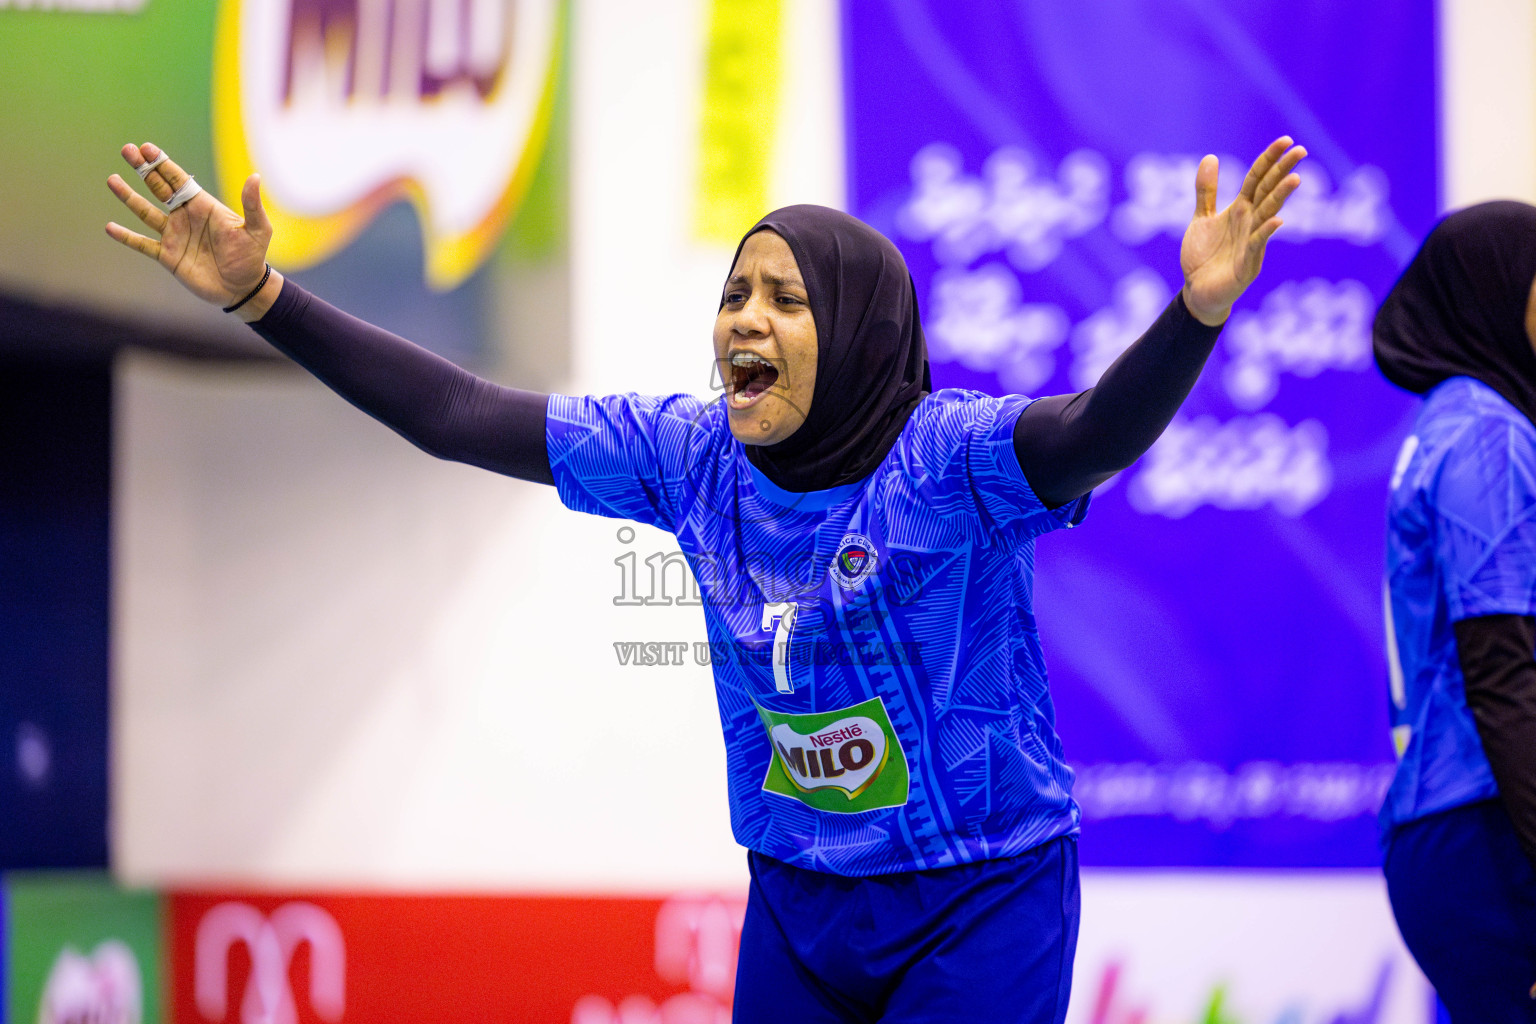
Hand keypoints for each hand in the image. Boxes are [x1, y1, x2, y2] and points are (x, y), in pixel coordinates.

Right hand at [106, 142, 281, 319]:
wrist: (244, 288)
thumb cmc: (252, 257)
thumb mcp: (257, 229)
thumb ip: (252, 204)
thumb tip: (255, 177)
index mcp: (203, 206)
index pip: (179, 180)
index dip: (163, 163)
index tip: (146, 148)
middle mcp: (185, 217)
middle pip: (159, 188)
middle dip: (143, 169)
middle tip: (127, 150)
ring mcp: (174, 236)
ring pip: (145, 212)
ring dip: (128, 196)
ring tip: (112, 179)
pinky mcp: (168, 256)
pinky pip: (142, 244)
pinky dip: (126, 237)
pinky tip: (110, 227)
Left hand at [1179, 136, 1306, 325]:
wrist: (1197, 291)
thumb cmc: (1204, 256)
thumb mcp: (1201, 219)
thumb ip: (1207, 191)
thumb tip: (1211, 157)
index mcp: (1240, 210)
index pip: (1258, 179)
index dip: (1269, 159)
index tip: (1286, 140)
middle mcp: (1250, 222)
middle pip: (1268, 192)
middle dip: (1283, 171)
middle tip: (1301, 150)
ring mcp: (1251, 242)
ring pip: (1268, 215)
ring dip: (1280, 197)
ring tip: (1295, 179)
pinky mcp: (1247, 264)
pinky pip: (1257, 246)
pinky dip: (1265, 233)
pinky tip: (1275, 221)